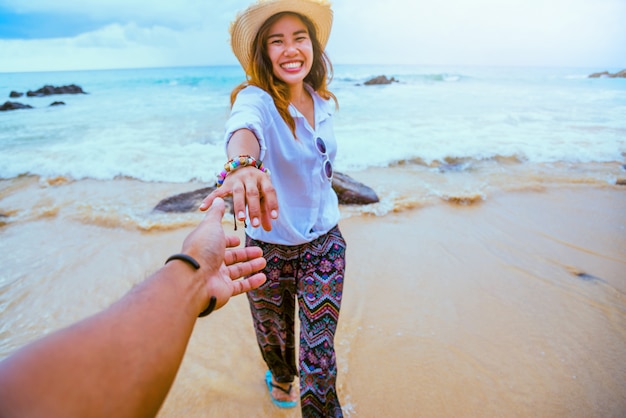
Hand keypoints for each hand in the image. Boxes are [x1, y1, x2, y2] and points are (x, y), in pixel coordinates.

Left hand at [183, 197, 266, 312]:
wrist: (194, 280)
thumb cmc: (202, 249)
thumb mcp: (211, 226)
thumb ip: (216, 214)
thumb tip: (218, 200)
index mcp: (206, 246)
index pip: (219, 243)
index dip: (229, 241)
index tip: (238, 240)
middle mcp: (210, 262)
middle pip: (231, 257)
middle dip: (245, 254)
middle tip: (259, 251)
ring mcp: (217, 277)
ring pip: (237, 271)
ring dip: (251, 266)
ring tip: (263, 261)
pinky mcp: (224, 290)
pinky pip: (241, 286)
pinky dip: (252, 282)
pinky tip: (263, 277)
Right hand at [199, 166, 278, 230]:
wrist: (242, 164)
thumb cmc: (256, 185)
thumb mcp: (263, 194)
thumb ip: (265, 211)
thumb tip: (268, 229)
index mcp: (262, 178)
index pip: (269, 191)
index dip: (272, 204)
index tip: (274, 218)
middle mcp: (250, 177)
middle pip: (252, 193)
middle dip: (254, 209)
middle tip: (255, 224)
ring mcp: (237, 179)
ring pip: (238, 193)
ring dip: (239, 206)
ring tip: (241, 219)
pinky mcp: (225, 183)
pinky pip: (217, 192)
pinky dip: (210, 199)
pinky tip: (203, 208)